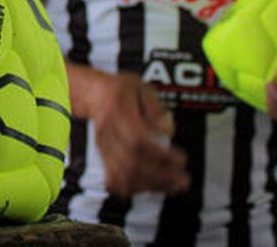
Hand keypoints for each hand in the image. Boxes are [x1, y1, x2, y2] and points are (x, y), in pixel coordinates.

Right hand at [67, 63, 189, 196]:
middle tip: (183, 179)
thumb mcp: (142, 87)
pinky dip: (134, 188)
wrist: (94, 94)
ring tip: (173, 186)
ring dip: (151, 185)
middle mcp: (108, 132)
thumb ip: (156, 108)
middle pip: (132, 162)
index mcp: (119, 111)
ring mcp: (103, 147)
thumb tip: (168, 131)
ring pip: (123, 174)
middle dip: (161, 175)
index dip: (161, 155)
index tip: (181, 158)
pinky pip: (115, 180)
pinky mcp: (103, 157)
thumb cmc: (122, 90)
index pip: (138, 140)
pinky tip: (151, 187)